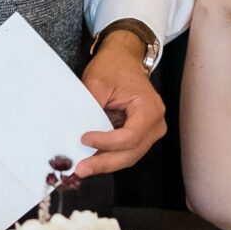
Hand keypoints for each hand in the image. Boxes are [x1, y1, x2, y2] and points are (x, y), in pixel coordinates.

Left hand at [77, 33, 166, 177]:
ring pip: (128, 157)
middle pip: (131, 152)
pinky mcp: (139, 136)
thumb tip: (75, 132)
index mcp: (150, 108)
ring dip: (105, 164)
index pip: (131, 136)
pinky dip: (108, 157)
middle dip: (104, 162)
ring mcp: (149, 132)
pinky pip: (125, 152)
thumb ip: (90, 108)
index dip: (107, 142)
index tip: (84, 138)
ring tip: (82, 167)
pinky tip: (90, 160)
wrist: (123, 60)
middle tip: (81, 169)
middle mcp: (155, 123)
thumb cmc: (114, 67)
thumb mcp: (98, 83)